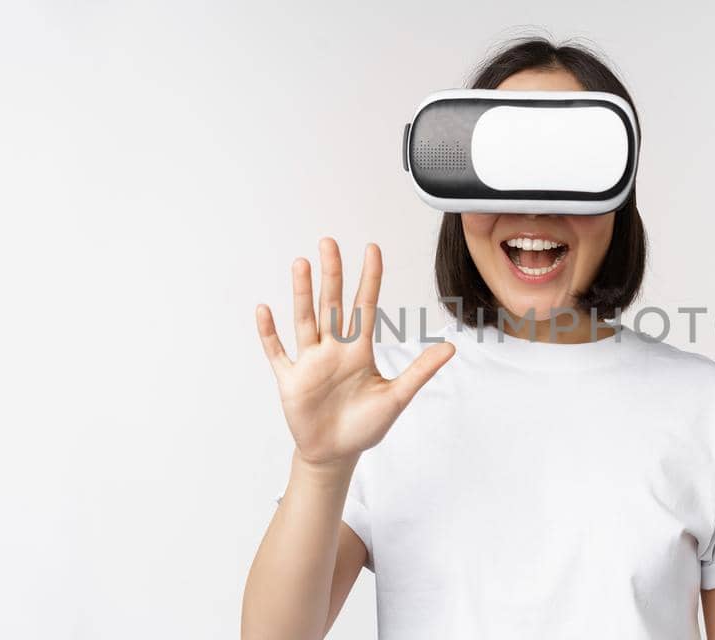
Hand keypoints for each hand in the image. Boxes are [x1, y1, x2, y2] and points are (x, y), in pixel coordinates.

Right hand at [255, 238, 454, 466]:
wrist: (336, 454)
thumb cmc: (365, 425)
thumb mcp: (396, 397)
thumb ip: (420, 371)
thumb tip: (450, 348)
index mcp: (358, 350)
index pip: (365, 305)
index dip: (369, 278)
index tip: (372, 248)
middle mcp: (333, 349)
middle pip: (331, 304)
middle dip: (331, 275)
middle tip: (328, 242)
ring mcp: (310, 362)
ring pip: (305, 320)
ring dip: (302, 293)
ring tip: (301, 264)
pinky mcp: (291, 380)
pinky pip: (277, 352)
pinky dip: (269, 333)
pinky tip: (264, 309)